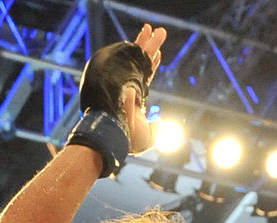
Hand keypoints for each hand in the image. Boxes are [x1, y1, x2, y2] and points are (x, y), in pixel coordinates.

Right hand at [123, 23, 166, 152]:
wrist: (116, 132)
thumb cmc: (129, 138)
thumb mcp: (148, 136)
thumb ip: (156, 130)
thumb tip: (161, 123)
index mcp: (133, 98)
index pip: (144, 77)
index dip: (151, 65)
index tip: (158, 54)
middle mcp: (128, 84)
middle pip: (141, 62)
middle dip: (149, 48)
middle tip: (156, 33)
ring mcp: (125, 77)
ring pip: (138, 55)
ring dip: (147, 41)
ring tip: (154, 29)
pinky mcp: (123, 72)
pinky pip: (136, 55)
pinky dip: (143, 44)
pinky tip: (150, 33)